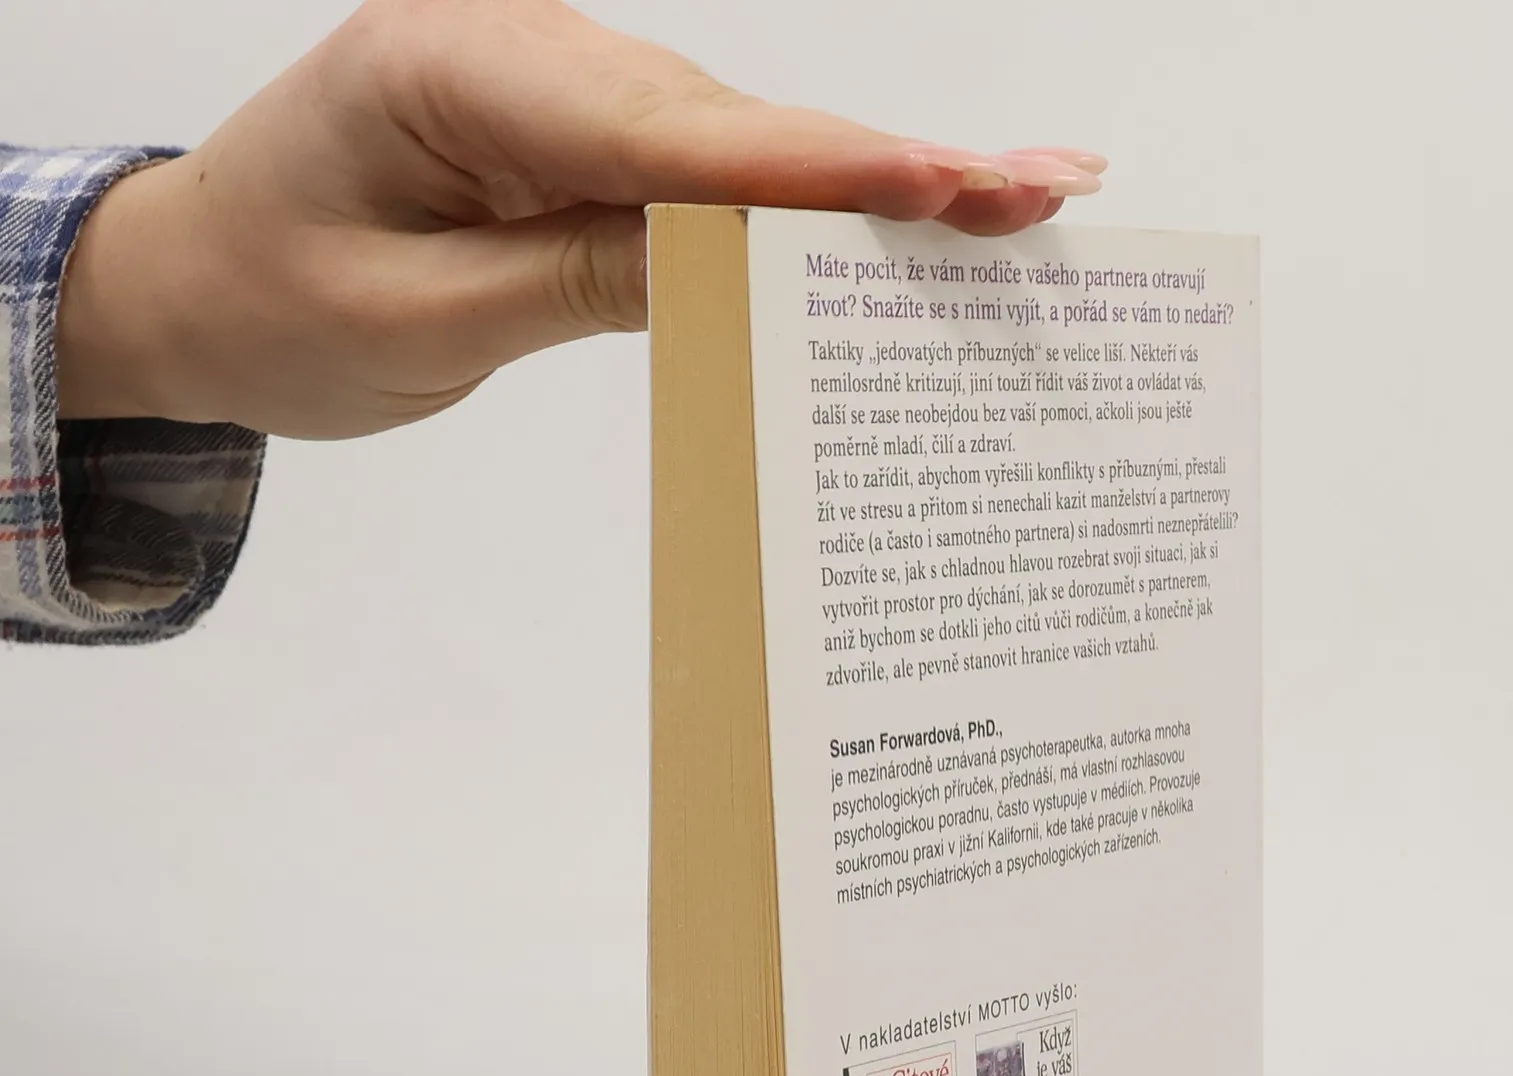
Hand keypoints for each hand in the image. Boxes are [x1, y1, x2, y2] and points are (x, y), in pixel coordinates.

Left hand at [55, 0, 1103, 438]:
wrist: (202, 280)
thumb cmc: (279, 302)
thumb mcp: (419, 319)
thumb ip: (581, 282)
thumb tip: (742, 271)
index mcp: (456, 71)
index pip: (669, 130)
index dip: (821, 167)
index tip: (952, 185)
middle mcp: (528, 57)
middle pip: (733, 123)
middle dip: (887, 169)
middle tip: (1048, 191)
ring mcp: (563, 93)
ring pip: (738, 146)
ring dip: (864, 190)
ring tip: (1011, 209)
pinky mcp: (583, 139)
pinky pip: (707, 174)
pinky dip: (799, 209)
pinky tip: (898, 221)